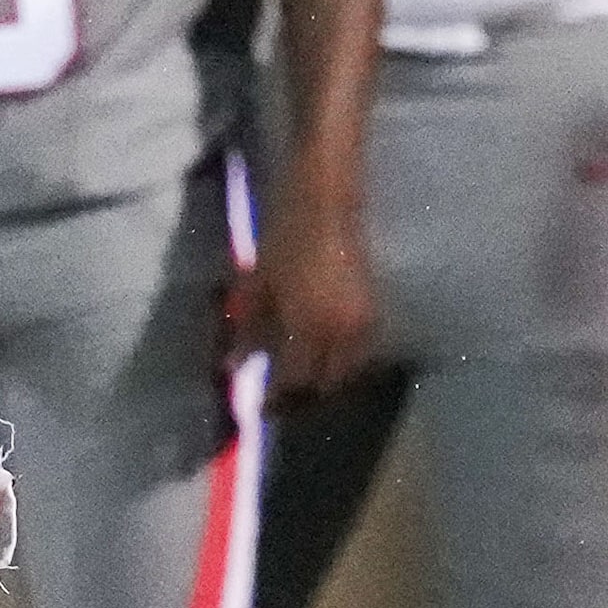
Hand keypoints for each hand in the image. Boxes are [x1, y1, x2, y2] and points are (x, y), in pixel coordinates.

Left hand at [234, 182, 376, 399]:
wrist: (327, 199)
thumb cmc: (286, 234)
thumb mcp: (258, 283)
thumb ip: (249, 328)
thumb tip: (234, 365)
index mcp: (309, 328)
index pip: (294, 382)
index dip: (276, 399)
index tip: (259, 407)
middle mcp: (342, 334)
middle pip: (324, 385)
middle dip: (302, 396)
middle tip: (278, 394)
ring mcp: (363, 324)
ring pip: (346, 372)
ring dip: (323, 381)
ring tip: (298, 375)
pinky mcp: (374, 311)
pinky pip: (360, 354)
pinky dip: (340, 362)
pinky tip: (321, 353)